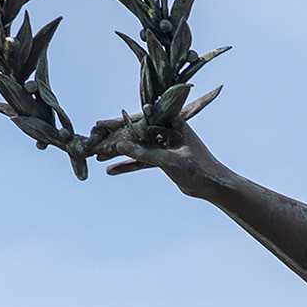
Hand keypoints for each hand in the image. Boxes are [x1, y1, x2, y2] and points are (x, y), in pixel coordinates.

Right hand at [91, 111, 215, 190]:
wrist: (213, 187)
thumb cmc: (199, 170)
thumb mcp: (169, 161)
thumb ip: (145, 153)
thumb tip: (120, 146)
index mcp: (170, 121)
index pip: (139, 119)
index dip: (118, 123)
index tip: (100, 125)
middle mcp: (165, 129)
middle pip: (134, 131)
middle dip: (113, 137)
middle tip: (92, 138)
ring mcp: (162, 143)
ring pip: (136, 146)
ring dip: (118, 151)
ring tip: (97, 155)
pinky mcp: (162, 158)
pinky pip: (141, 160)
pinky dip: (128, 165)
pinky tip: (111, 170)